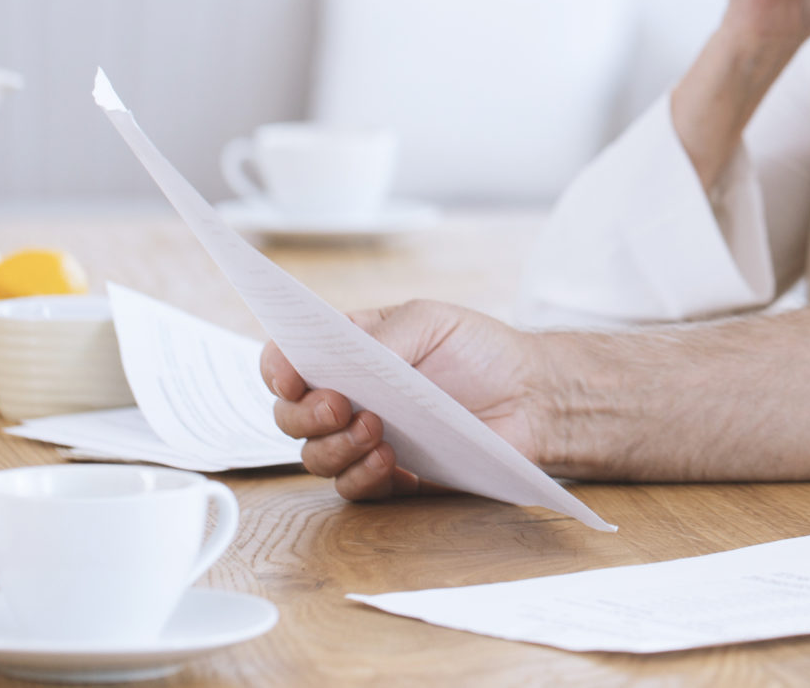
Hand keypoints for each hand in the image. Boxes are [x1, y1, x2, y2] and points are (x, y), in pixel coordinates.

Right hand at [262, 299, 542, 500]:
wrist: (532, 397)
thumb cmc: (481, 351)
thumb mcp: (431, 321)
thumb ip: (384, 336)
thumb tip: (349, 363)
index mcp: (350, 352)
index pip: (289, 361)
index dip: (277, 369)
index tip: (290, 377)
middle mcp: (350, 397)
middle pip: (291, 415)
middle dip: (304, 413)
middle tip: (339, 406)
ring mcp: (366, 439)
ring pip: (315, 456)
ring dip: (334, 446)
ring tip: (376, 428)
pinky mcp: (390, 476)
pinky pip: (352, 488)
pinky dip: (361, 475)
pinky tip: (388, 459)